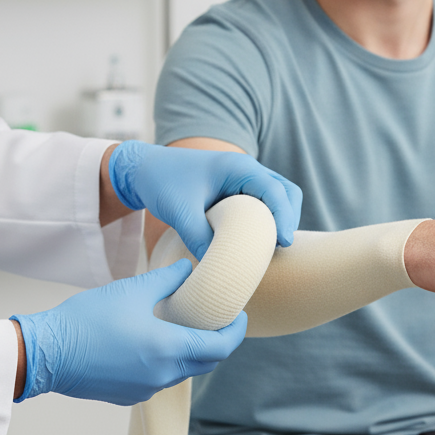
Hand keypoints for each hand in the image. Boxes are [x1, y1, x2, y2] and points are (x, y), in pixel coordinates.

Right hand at [12, 260, 246, 404]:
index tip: (239, 315)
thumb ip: (167, 279)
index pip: (221, 347)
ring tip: (184, 326)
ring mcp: (145, 389)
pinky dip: (167, 362)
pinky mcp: (128, 395)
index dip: (236, 331)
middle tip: (216, 319)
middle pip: (206, 362)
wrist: (47, 354)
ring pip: (183, 372)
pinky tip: (153, 342)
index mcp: (169, 348)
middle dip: (217, 342)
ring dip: (191, 352)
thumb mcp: (131, 290)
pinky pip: (160, 379)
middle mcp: (163, 375)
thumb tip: (188, 269)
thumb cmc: (88, 318)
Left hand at [108, 140, 302, 259]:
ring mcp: (243, 178)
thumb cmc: (163, 183)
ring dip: (280, 219)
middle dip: (288, 218)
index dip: (284, 217)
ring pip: (277, 197)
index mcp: (238, 167)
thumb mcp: (180, 212)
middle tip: (280, 247)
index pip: (275, 190)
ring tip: (271, 247)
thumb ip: (199, 237)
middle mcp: (246, 169)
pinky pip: (263, 202)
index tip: (284, 244)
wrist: (145, 169)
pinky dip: (267, 219)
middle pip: (286, 191)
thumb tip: (217, 268)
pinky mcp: (237, 189)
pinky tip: (257, 241)